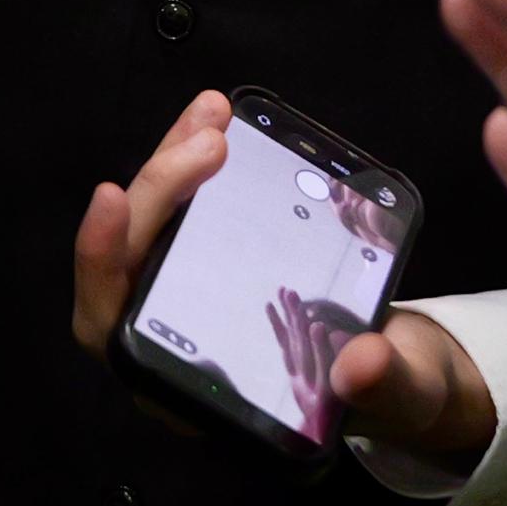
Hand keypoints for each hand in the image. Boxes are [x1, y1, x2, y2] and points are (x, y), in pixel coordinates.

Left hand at [75, 94, 497, 464]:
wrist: (406, 369)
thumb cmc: (394, 391)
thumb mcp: (404, 393)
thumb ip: (385, 386)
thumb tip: (363, 364)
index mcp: (193, 391)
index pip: (111, 329)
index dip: (100, 264)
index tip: (112, 198)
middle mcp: (175, 339)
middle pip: (130, 256)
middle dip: (159, 191)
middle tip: (212, 143)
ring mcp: (189, 293)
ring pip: (151, 222)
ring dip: (173, 161)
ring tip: (211, 112)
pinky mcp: (213, 256)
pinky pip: (184, 204)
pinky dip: (196, 157)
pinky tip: (218, 115)